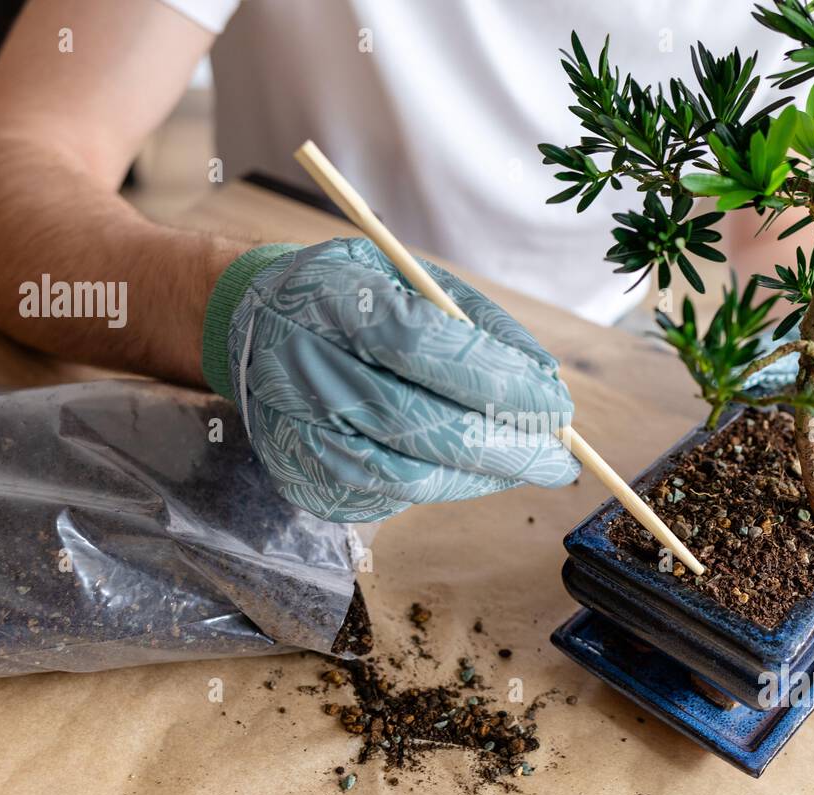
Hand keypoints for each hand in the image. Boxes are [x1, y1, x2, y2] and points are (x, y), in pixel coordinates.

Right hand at [202, 239, 579, 521]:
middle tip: (559, 460)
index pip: (423, 348)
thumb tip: (544, 381)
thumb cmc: (352, 296)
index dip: (498, 383)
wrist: (254, 326)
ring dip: (480, 478)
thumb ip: (478, 324)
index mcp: (331, 301)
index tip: (557, 406)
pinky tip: (471, 470)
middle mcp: (304, 369)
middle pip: (417, 424)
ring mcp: (298, 432)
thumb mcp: (411, 278)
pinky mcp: (303, 479)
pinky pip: (389, 497)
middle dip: (504, 449)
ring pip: (406, 476)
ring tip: (526, 467)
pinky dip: (444, 486)